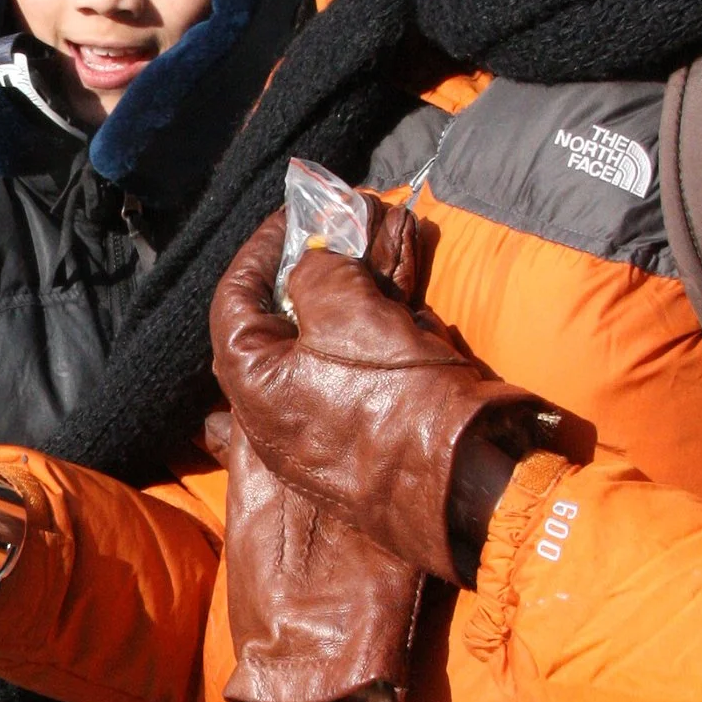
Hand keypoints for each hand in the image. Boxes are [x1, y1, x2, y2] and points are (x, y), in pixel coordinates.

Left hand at [212, 225, 546, 583]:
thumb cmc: (395, 398)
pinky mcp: (365, 435)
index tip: (294, 216)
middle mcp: (274, 412)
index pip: (236, 298)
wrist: (465, 485)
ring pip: (329, 338)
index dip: (263, 248)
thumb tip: (311, 262)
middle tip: (348, 224)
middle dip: (319, 262)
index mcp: (251, 381)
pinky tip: (402, 290)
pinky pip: (359, 368)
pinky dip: (378, 323)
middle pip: (284, 317)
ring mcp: (319, 428)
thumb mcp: (347, 310)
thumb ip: (316, 271)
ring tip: (388, 238)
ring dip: (356, 286)